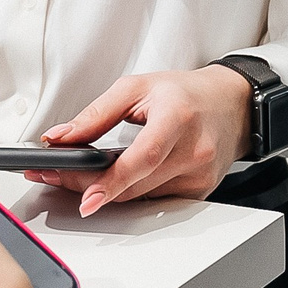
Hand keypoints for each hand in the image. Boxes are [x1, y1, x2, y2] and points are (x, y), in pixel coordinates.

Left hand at [25, 66, 252, 214]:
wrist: (232, 104)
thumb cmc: (185, 93)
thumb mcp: (137, 88)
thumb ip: (97, 114)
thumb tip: (61, 137)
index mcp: (178, 118)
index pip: (143, 158)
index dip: (112, 181)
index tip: (86, 198)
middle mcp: (194, 150)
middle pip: (135, 183)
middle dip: (90, 183)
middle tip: (56, 174)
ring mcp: (199, 175)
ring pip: (140, 196)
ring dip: (106, 190)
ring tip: (79, 174)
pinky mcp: (199, 191)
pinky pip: (155, 200)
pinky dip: (131, 191)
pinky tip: (115, 180)